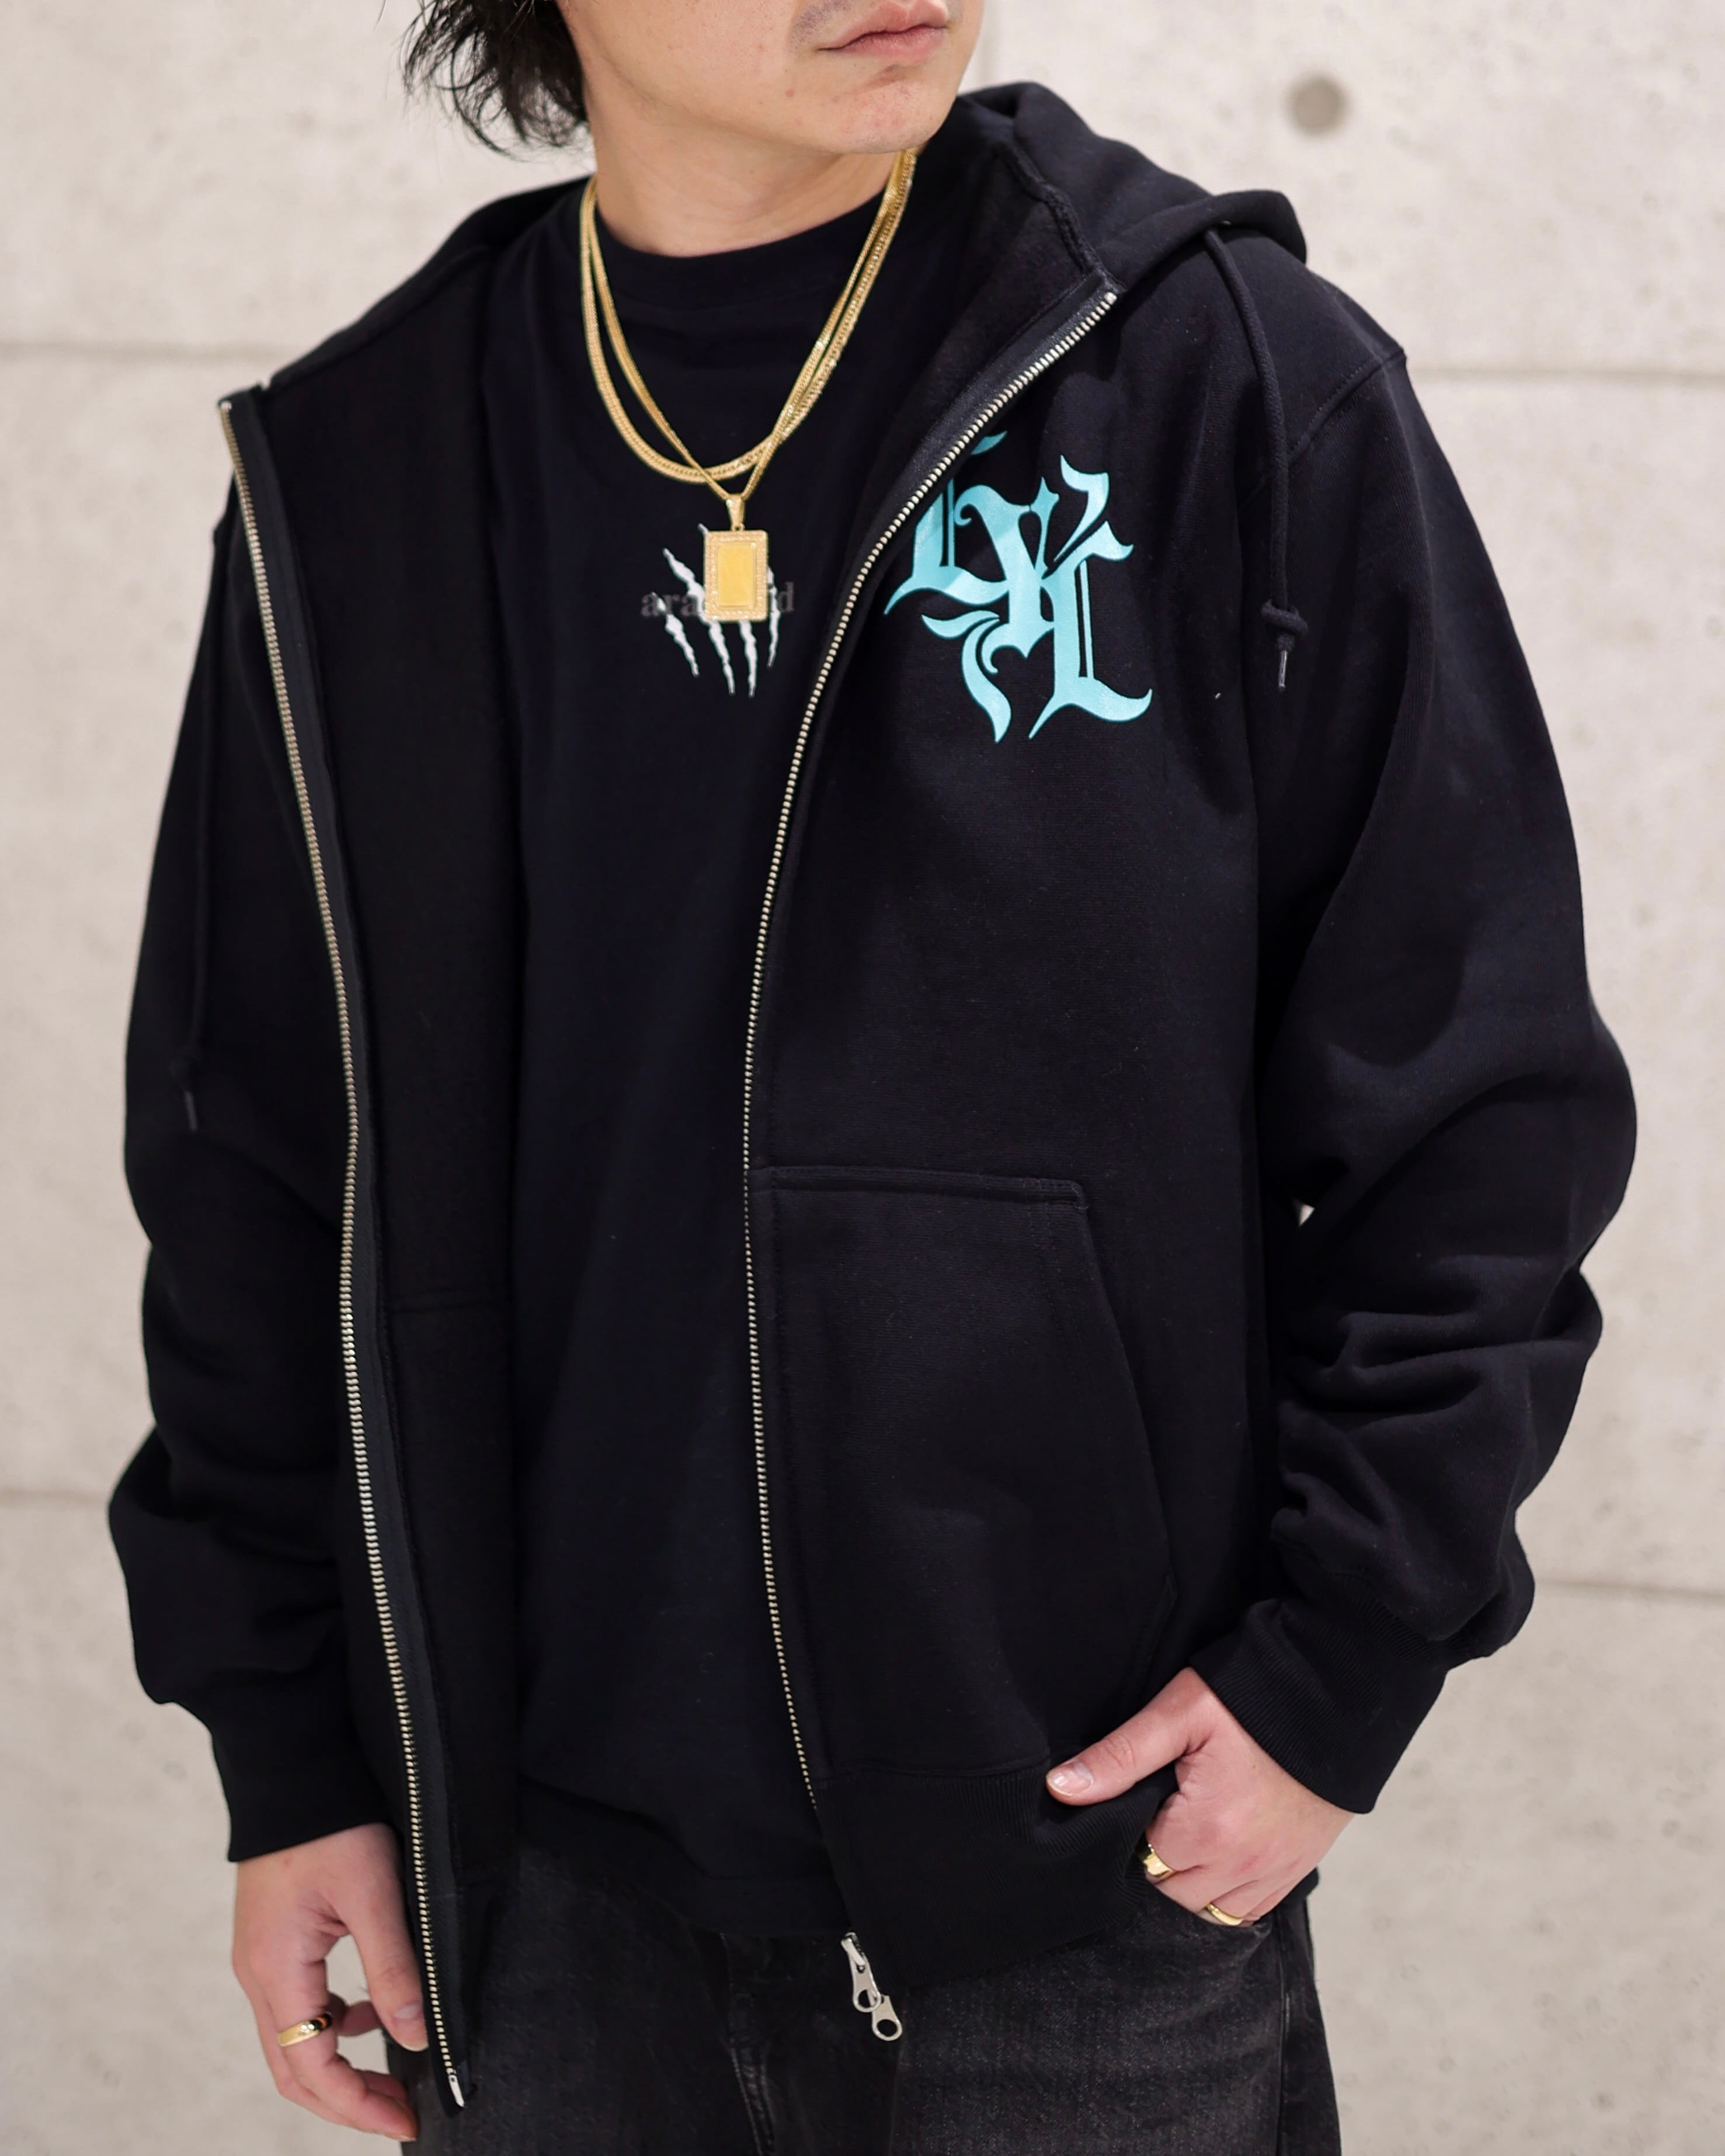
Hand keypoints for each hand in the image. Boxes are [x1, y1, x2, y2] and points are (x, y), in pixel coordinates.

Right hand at [233, 1822, 425, 2139]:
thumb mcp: (374, 1892)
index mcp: (276, 1969)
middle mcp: (258, 1974)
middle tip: (402, 2114)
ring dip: (339, 2069)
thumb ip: (393, 1968)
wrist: (294, 1767)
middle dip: (346, 2102)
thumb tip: (418, 2038)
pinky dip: (333, 2026)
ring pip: (294, 2041)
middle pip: (293, 2069)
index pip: (311, 2068)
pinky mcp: (273, 1942)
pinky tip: (370, 2012)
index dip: (356, 2106)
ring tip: (395, 2075)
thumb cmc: (332, 1821)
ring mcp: (261, 1959)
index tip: (405, 2122)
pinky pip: (298, 2005)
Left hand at [1046, 1667, 1351, 1920]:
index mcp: (1206, 1831)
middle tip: (1161, 1811)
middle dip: (1158, 1862)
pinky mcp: (1299, 1868)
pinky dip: (1227, 1893)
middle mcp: (1242, 1866)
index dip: (1132, 1834)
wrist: (1332, 1691)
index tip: (1142, 1802)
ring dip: (1191, 1882)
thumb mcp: (1178, 1712)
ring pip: (1210, 1911)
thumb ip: (1119, 1757)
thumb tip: (1059, 1789)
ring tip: (1189, 1830)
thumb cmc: (1249, 1696)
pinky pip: (1249, 1911)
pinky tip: (1220, 1852)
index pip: (1141, 1863)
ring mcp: (1275, 1873)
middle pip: (1173, 1894)